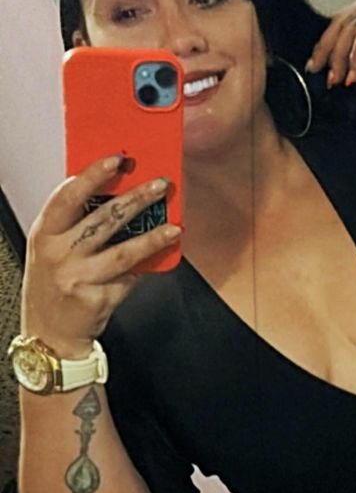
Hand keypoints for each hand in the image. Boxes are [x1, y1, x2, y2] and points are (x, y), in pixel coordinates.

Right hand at [21, 156, 181, 356]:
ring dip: (153, 236)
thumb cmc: (54, 284)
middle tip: (160, 185)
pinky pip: (129, 276)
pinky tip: (163, 254)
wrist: (50, 333)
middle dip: (136, 198)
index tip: (117, 159)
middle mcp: (58, 253)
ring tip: (173, 226)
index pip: (68, 195)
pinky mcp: (97, 297)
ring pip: (123, 251)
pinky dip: (147, 265)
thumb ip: (76, 223)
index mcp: (45, 233)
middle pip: (102, 219)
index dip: (93, 174)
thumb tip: (119, 192)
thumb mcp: (53, 248)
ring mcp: (78, 277)